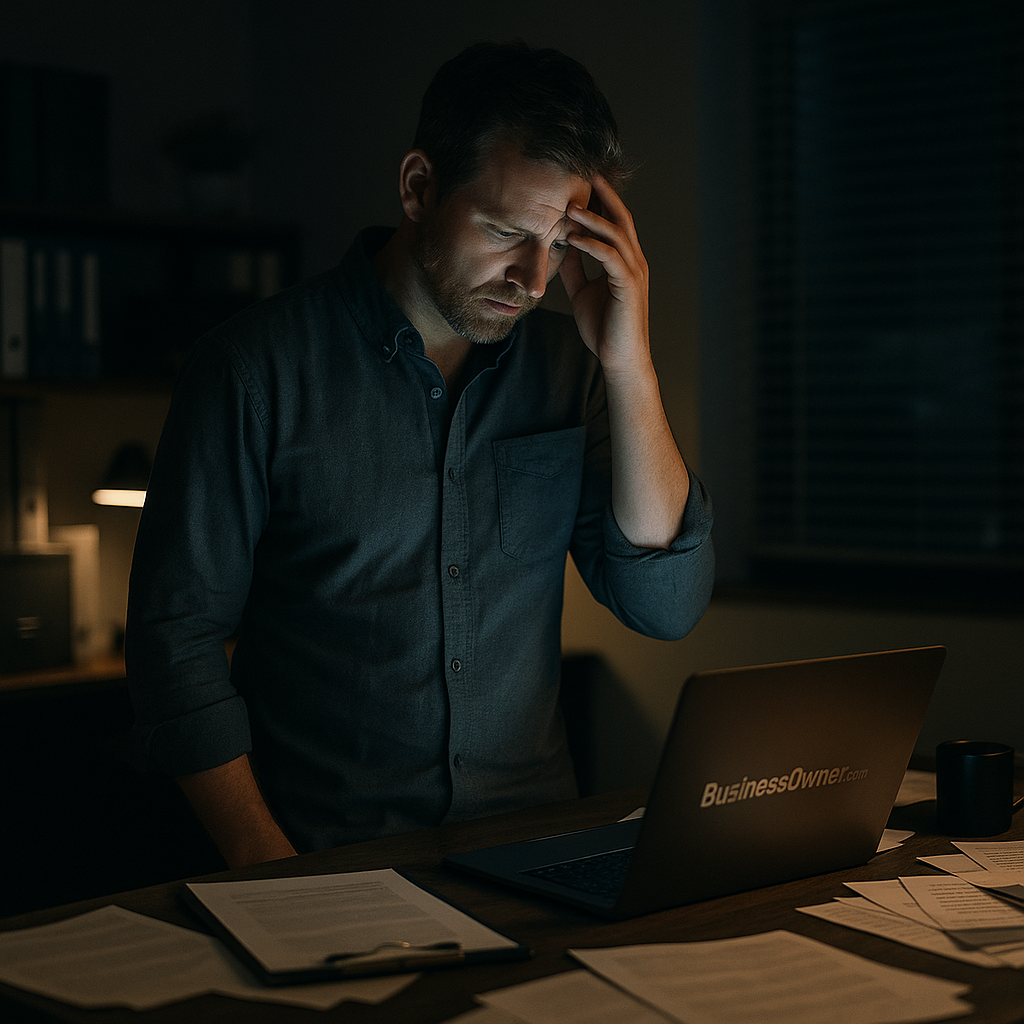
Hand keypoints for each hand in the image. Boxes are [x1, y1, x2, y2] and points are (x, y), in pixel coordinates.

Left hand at [559, 175, 650, 377]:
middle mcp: (634, 262)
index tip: (584, 183)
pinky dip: (592, 245)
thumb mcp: (582, 292)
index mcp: (625, 262)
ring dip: (593, 218)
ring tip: (570, 206)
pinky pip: (610, 257)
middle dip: (604, 196)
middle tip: (585, 174)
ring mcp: (634, 273)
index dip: (602, 202)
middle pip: (621, 219)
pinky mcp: (628, 286)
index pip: (616, 224)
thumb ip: (576, 270)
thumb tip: (563, 249)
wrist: (619, 359)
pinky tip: (573, 238)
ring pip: (616, 235)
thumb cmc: (604, 329)